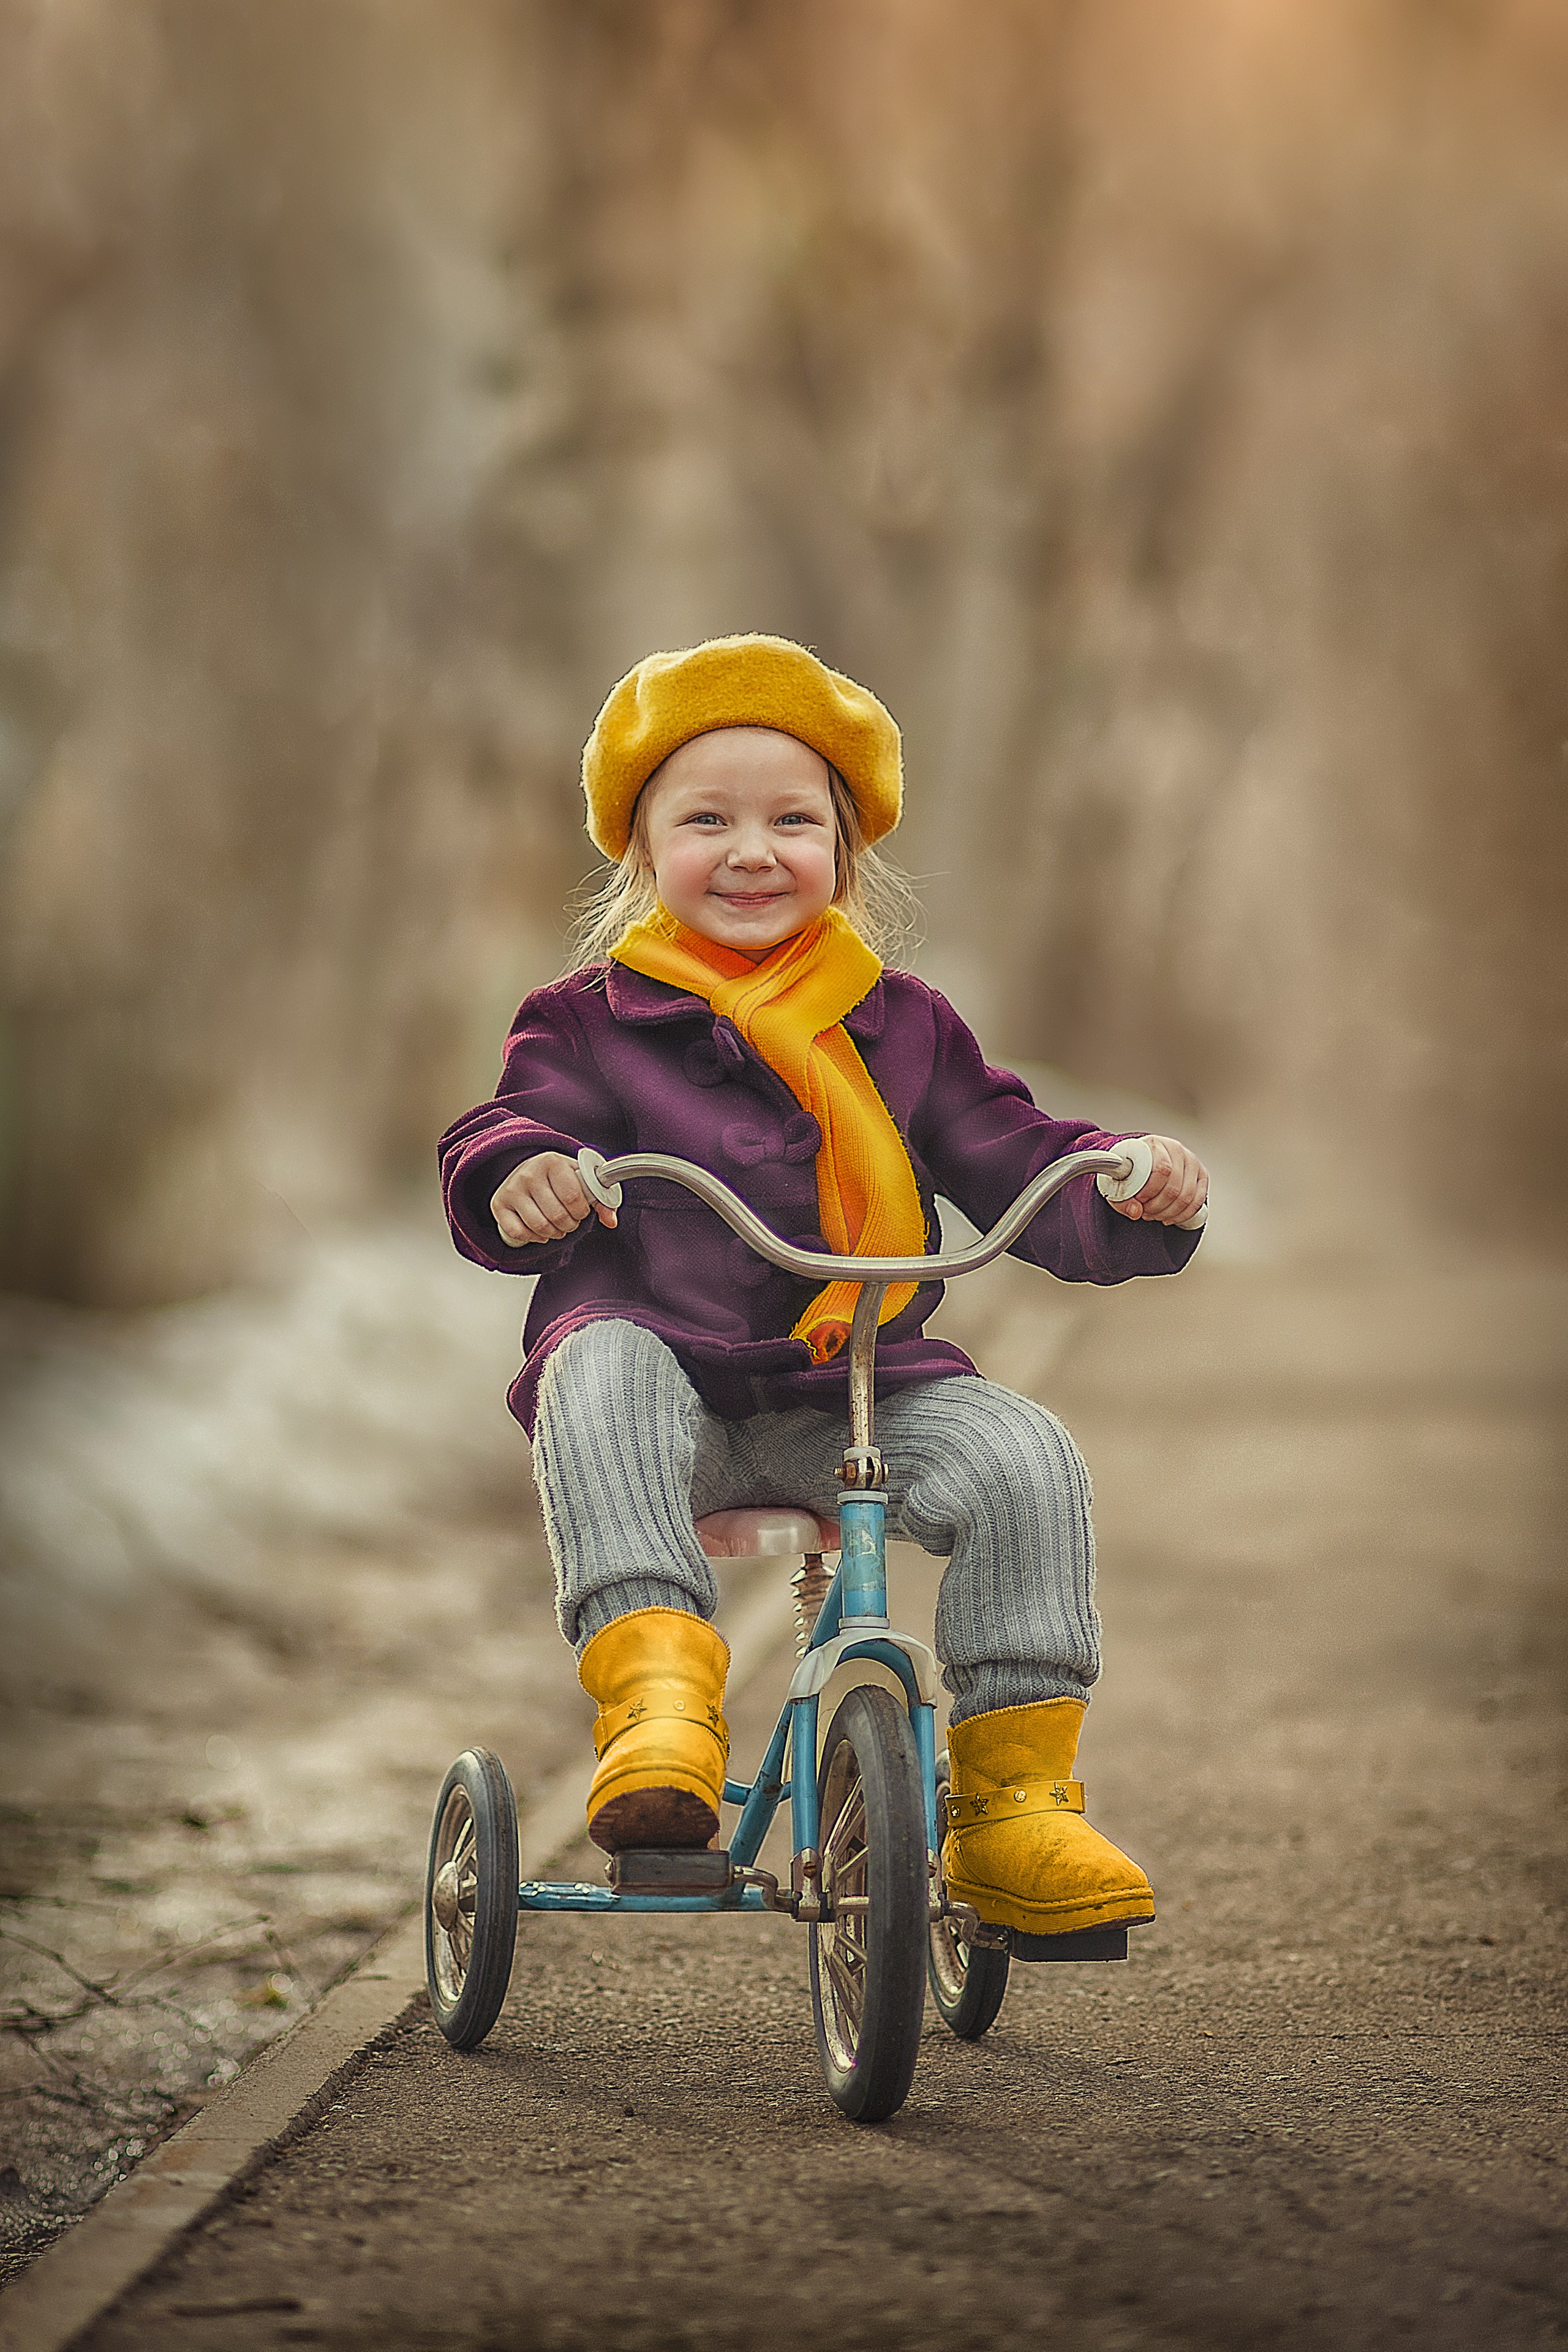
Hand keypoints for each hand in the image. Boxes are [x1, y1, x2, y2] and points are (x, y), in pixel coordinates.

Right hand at [490, 1152, 617, 1246]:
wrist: (529, 1168)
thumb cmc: (560, 1177)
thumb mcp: (582, 1180)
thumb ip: (601, 1199)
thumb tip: (611, 1221)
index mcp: (552, 1162)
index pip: (573, 1197)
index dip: (581, 1212)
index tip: (581, 1211)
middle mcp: (529, 1173)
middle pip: (557, 1215)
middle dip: (569, 1225)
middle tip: (570, 1222)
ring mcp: (512, 1189)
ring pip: (539, 1226)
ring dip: (554, 1234)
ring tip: (558, 1227)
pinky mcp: (499, 1204)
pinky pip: (518, 1233)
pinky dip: (534, 1237)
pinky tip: (540, 1230)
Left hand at [1105, 1134, 1207, 1225]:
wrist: (1142, 1161)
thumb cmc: (1131, 1170)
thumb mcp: (1118, 1182)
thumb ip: (1122, 1200)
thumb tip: (1136, 1211)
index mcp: (1155, 1144)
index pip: (1162, 1170)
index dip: (1150, 1191)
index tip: (1139, 1200)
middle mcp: (1176, 1149)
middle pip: (1174, 1187)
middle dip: (1157, 1206)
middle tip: (1145, 1211)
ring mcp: (1191, 1161)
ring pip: (1187, 1196)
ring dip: (1169, 1212)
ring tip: (1154, 1215)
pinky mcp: (1201, 1174)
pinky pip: (1198, 1200)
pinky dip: (1183, 1214)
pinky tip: (1169, 1217)